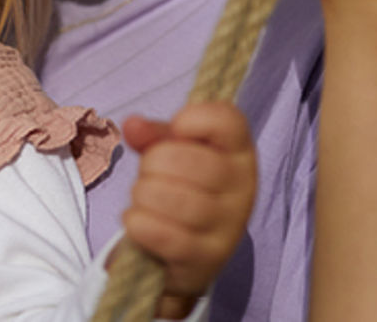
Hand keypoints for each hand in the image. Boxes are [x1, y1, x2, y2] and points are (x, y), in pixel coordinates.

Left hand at [121, 101, 256, 317]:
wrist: (188, 253)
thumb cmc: (182, 190)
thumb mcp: (172, 154)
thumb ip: (153, 135)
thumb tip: (133, 126)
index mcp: (240, 153)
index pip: (228, 120)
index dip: (192, 118)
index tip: (176, 130)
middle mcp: (243, 188)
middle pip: (186, 160)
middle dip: (151, 164)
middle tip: (150, 174)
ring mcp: (228, 226)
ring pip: (170, 198)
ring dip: (142, 195)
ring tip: (144, 199)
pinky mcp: (207, 258)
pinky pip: (162, 234)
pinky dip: (138, 223)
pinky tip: (139, 221)